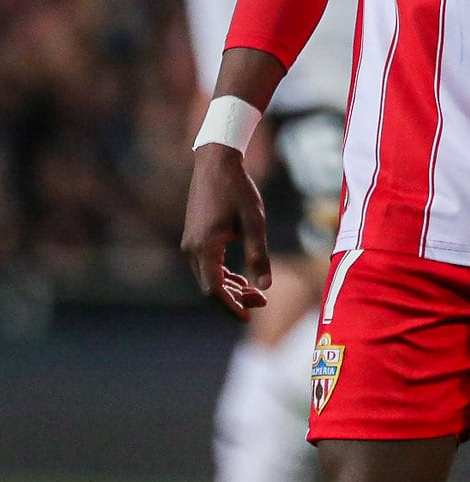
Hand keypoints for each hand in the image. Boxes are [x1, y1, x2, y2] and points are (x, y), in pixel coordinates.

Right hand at [181, 143, 271, 319]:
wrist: (216, 164)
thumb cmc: (238, 191)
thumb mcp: (255, 223)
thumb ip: (259, 256)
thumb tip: (266, 287)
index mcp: (204, 248)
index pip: (213, 290)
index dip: (231, 307)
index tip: (249, 318)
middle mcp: (191, 250)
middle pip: (210, 287)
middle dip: (235, 299)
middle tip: (262, 302)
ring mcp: (190, 244)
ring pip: (208, 278)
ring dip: (231, 288)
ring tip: (257, 294)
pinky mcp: (195, 238)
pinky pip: (207, 266)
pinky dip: (224, 276)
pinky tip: (242, 280)